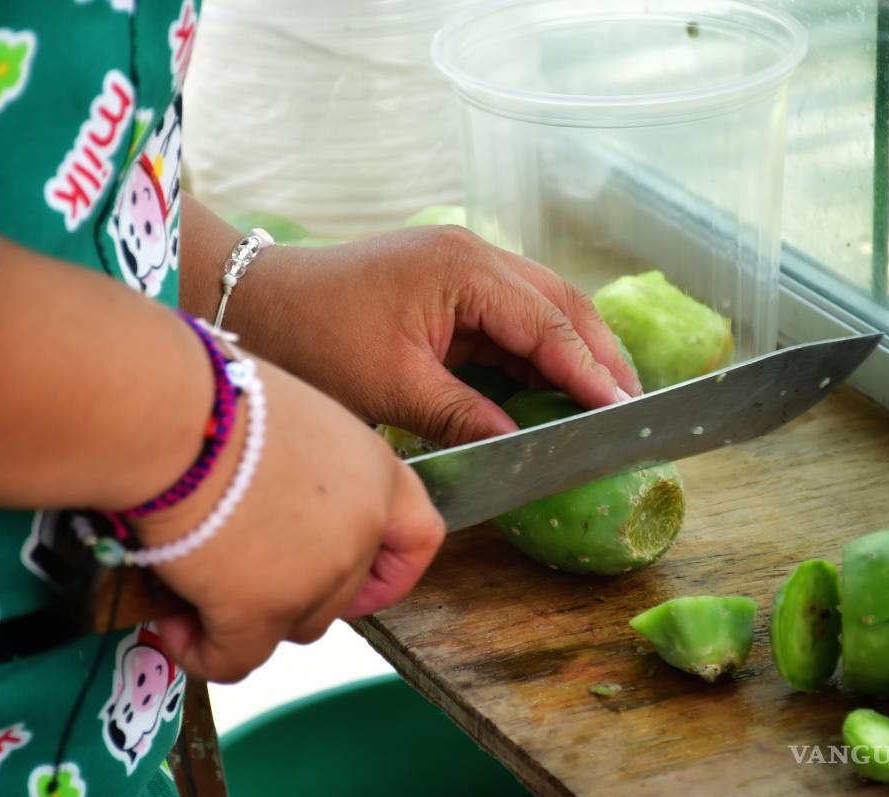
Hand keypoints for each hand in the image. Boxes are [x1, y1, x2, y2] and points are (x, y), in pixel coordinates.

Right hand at [136, 353, 444, 681]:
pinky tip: (174, 625)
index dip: (390, 572)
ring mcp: (315, 576)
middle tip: (240, 569)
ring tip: (196, 587)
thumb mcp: (290, 421)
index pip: (419, 538)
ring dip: (250, 618)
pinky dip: (203, 651)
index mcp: (374, 473)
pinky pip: (234, 660)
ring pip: (294, 627)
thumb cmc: (214, 398)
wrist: (171, 414)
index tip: (360, 583)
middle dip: (293, 592)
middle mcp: (359, 528)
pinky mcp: (258, 611)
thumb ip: (306, 471)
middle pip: (342, 593)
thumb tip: (272, 498)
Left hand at [228, 226, 642, 444]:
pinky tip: (553, 390)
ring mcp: (462, 268)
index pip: (548, 323)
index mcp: (463, 269)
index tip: (624, 410)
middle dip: (598, 355)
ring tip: (606, 403)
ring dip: (572, 355)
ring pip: (540, 311)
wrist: (257, 302)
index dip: (590, 370)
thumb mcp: (393, 388)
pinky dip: (535, 356)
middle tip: (631, 406)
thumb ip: (465, 416)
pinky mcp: (449, 288)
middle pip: (559, 305)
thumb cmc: (315, 340)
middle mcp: (473, 257)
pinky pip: (508, 322)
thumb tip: (522, 447)